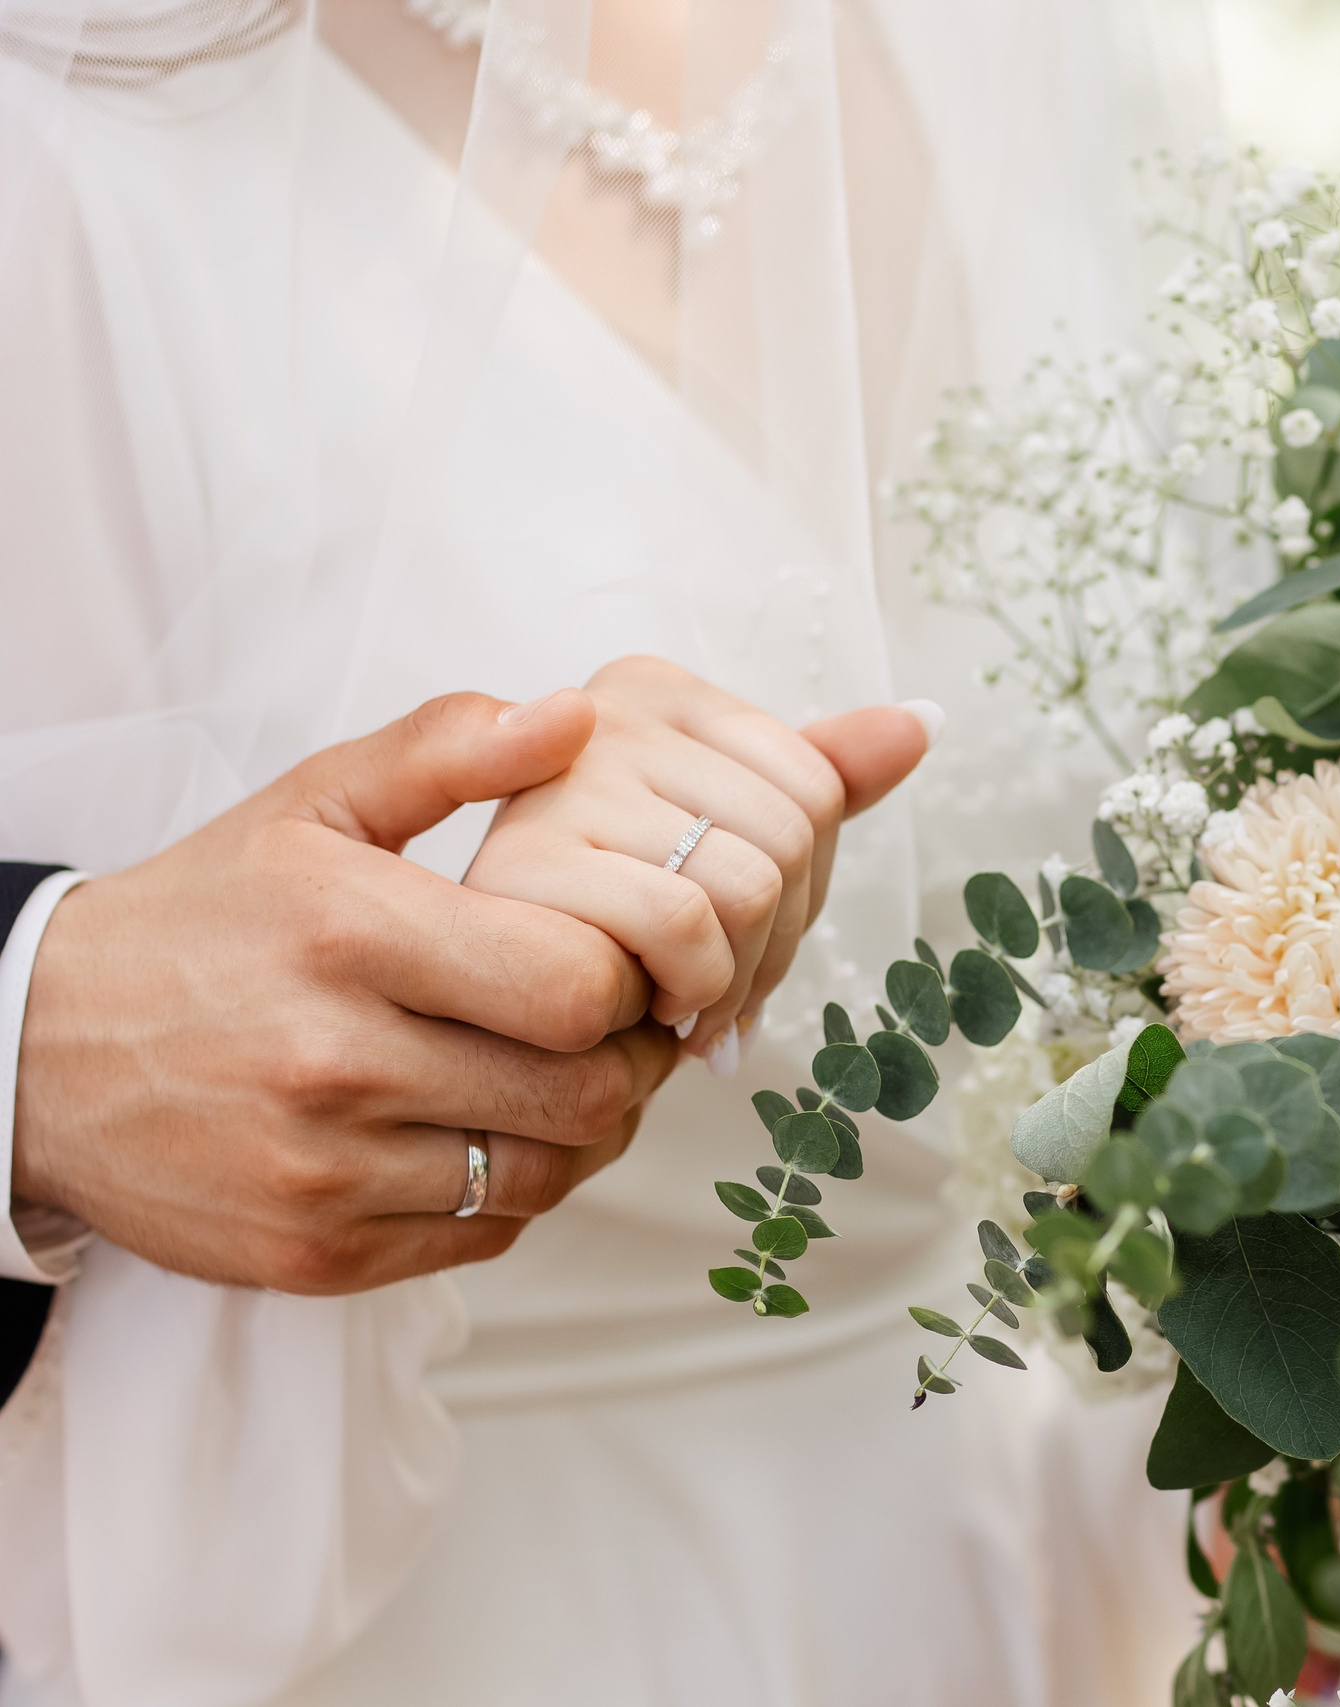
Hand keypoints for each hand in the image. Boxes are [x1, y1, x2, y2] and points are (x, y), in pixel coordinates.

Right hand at [11, 692, 677, 1292]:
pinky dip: (516, 1190)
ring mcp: (320, 1171)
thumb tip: (577, 717)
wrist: (35, 1049)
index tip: (622, 961)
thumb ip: (448, 752)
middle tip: (620, 1030)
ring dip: (586, 1132)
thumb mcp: (311, 804)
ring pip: (548, 1174)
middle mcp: (332, 1061)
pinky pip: (484, 1235)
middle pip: (580, 1090)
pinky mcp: (312, 1254)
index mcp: (349, 934)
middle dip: (627, 1060)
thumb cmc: (205, 918)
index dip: (629, 977)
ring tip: (567, 1078)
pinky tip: (494, 1133)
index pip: (577, 985)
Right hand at [460, 656, 935, 1069]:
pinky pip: (669, 934)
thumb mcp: (698, 836)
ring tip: (672, 1005)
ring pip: (739, 896)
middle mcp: (599, 712)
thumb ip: (809, 776)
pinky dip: (676, 998)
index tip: (748, 939)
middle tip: (714, 996)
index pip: (818, 790)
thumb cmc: (586, 919)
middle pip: (790, 842)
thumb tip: (921, 722)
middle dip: (769, 950)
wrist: (438, 1002)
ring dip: (723, 986)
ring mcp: (555, 781)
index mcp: (647, 692)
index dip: (804, 892)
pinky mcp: (518, 864)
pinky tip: (634, 1016)